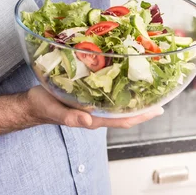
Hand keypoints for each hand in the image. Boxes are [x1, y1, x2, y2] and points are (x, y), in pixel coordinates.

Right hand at [26, 86, 163, 129]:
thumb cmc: (43, 106)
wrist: (33, 102)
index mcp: (92, 118)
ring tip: (149, 81)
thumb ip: (70, 117)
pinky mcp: (88, 94)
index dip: (142, 116)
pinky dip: (119, 85)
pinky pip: (108, 91)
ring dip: (134, 94)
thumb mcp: (54, 110)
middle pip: (127, 111)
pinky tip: (124, 74)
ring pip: (119, 101)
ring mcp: (93, 104)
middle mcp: (97, 112)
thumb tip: (88, 120)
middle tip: (162, 90)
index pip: (123, 120)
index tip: (159, 108)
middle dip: (145, 104)